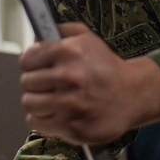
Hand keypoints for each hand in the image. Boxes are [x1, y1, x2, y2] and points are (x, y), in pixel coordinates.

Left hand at [18, 22, 159, 144]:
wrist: (132, 95)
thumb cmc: (106, 67)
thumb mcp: (87, 38)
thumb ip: (59, 31)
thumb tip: (34, 38)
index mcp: (68, 52)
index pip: (27, 59)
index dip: (31, 63)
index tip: (38, 67)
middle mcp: (68, 77)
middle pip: (26, 82)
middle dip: (35, 83)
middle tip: (49, 84)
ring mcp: (69, 105)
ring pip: (29, 103)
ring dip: (38, 102)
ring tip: (52, 99)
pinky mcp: (71, 127)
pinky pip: (37, 123)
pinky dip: (43, 119)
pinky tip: (56, 113)